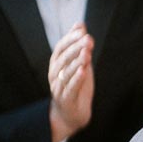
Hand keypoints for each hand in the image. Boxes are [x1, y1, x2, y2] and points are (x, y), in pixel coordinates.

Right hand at [48, 22, 94, 141]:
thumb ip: (80, 47)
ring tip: (86, 52)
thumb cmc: (75, 88)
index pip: (60, 47)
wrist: (71, 115)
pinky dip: (77, 78)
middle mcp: (55, 74)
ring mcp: (59, 86)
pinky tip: (83, 70)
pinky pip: (71, 87)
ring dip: (77, 61)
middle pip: (63, 58)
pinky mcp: (66, 99)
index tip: (81, 29)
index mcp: (57, 64)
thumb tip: (80, 25)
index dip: (70, 38)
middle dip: (75, 47)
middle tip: (88, 39)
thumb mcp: (79, 65)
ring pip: (66, 71)